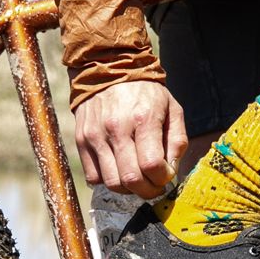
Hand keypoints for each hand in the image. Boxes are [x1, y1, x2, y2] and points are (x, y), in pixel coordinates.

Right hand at [73, 81, 187, 197]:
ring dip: (128, 189)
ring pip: (112, 183)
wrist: (108, 68)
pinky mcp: (82, 141)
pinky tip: (119, 169)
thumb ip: (177, 141)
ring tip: (137, 179)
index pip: (152, 165)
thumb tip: (172, 171)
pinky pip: (94, 177)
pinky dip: (109, 180)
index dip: (162, 179)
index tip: (165, 175)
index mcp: (143, 119)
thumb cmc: (146, 92)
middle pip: (131, 180)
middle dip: (148, 190)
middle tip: (153, 185)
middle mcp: (117, 128)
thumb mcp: (172, 109)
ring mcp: (96, 136)